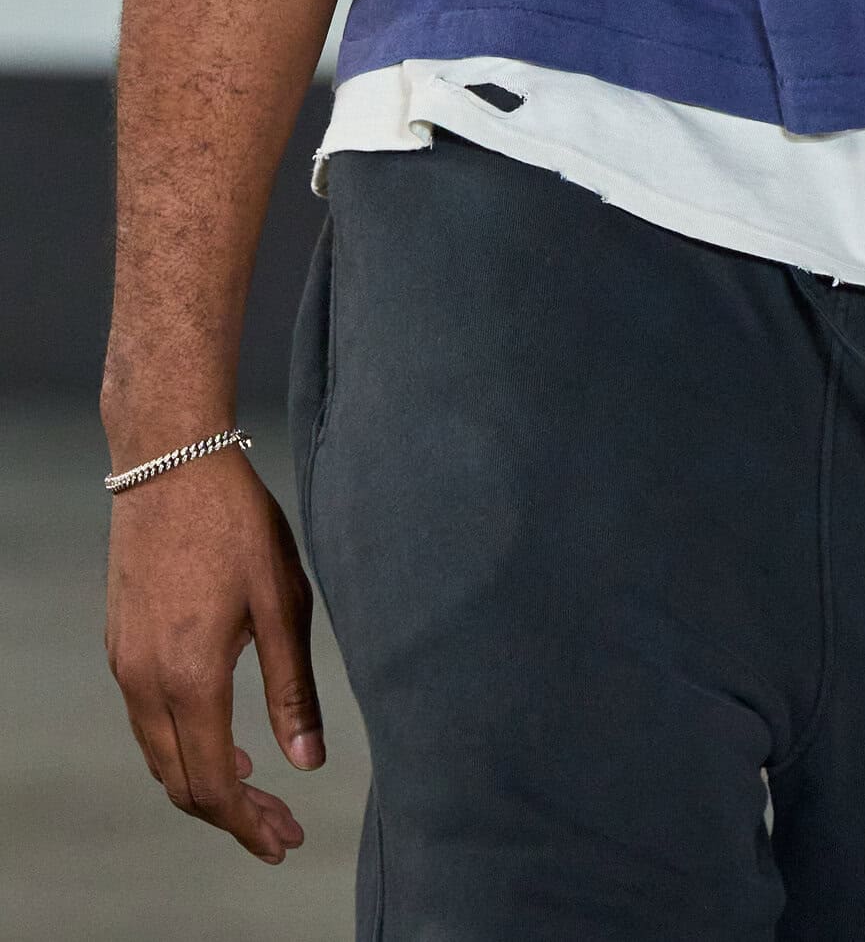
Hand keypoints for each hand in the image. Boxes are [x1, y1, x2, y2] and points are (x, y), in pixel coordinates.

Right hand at [105, 445, 322, 863]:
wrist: (170, 460)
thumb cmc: (236, 522)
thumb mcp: (283, 601)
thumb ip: (292, 688)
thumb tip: (307, 761)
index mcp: (189, 678)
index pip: (212, 784)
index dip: (248, 824)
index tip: (285, 841)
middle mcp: (145, 681)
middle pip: (179, 782)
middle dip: (230, 815)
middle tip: (280, 827)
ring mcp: (125, 662)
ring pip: (158, 754)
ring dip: (202, 781)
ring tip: (254, 788)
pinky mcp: (120, 642)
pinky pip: (145, 719)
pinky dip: (181, 744)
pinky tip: (219, 733)